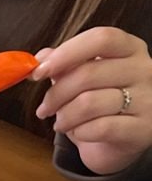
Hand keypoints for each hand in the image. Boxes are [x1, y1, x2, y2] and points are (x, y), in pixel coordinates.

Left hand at [33, 28, 151, 175]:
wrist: (121, 141)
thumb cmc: (102, 104)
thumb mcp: (84, 78)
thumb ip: (64, 63)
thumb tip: (40, 57)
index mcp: (130, 48)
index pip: (100, 38)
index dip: (66, 53)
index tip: (39, 71)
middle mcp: (144, 69)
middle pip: (88, 73)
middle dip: (56, 94)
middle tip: (44, 108)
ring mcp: (147, 99)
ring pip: (90, 102)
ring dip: (64, 116)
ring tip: (60, 122)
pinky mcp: (144, 128)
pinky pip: (101, 127)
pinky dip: (79, 131)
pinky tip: (77, 132)